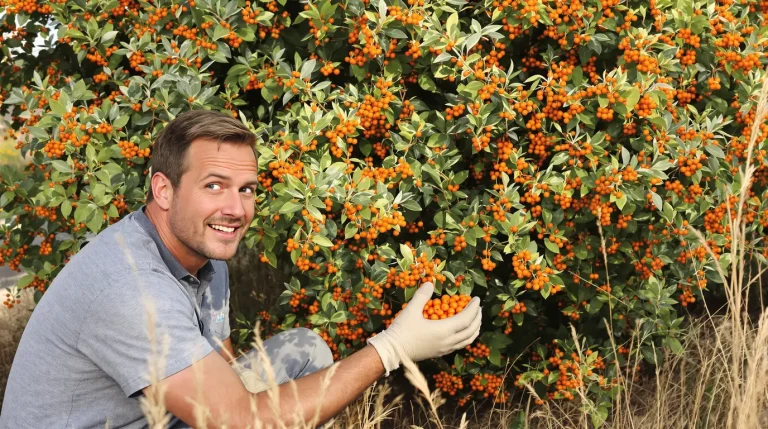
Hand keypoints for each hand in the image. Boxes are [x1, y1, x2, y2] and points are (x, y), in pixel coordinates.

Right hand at [366, 282, 481, 374]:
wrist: (393, 351)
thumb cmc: (402, 330)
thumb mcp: (411, 310)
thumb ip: (422, 296)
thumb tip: (430, 283)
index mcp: (443, 330)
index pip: (466, 319)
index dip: (474, 308)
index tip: (476, 299)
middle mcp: (448, 341)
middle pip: (471, 330)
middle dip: (477, 318)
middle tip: (478, 308)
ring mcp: (445, 349)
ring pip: (467, 340)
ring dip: (474, 329)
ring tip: (475, 320)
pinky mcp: (440, 353)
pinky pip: (460, 345)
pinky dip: (467, 337)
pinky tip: (463, 331)